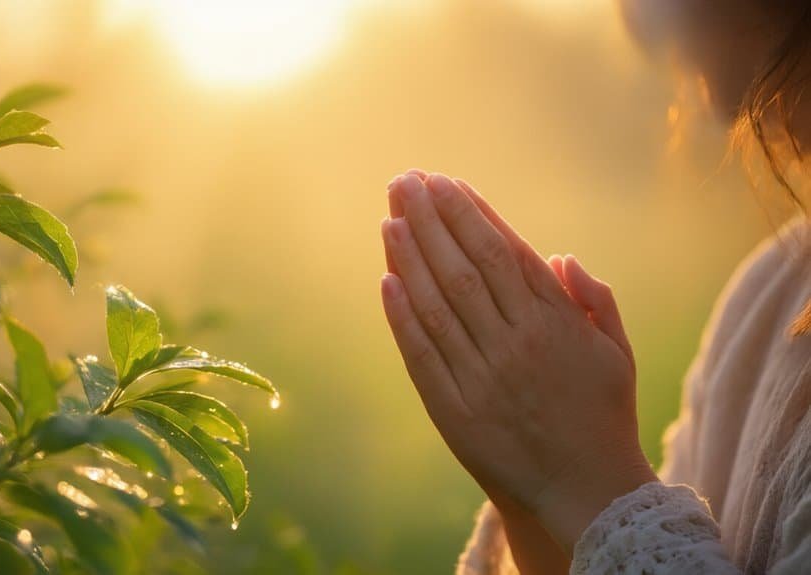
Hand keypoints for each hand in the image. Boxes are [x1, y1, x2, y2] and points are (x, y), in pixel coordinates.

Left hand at [380, 172, 655, 551]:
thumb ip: (595, 301)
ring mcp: (483, 376)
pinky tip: (386, 280)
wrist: (586, 494)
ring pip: (439, 302)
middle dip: (432, 218)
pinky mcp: (455, 410)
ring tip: (390, 214)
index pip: (504, 253)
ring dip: (411, 255)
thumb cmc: (603, 417)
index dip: (471, 214)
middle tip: (406, 180)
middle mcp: (516, 343)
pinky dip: (402, 316)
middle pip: (465, 266)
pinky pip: (422, 354)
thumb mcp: (618, 354)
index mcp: (555, 323)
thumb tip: (561, 256)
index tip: (445, 182)